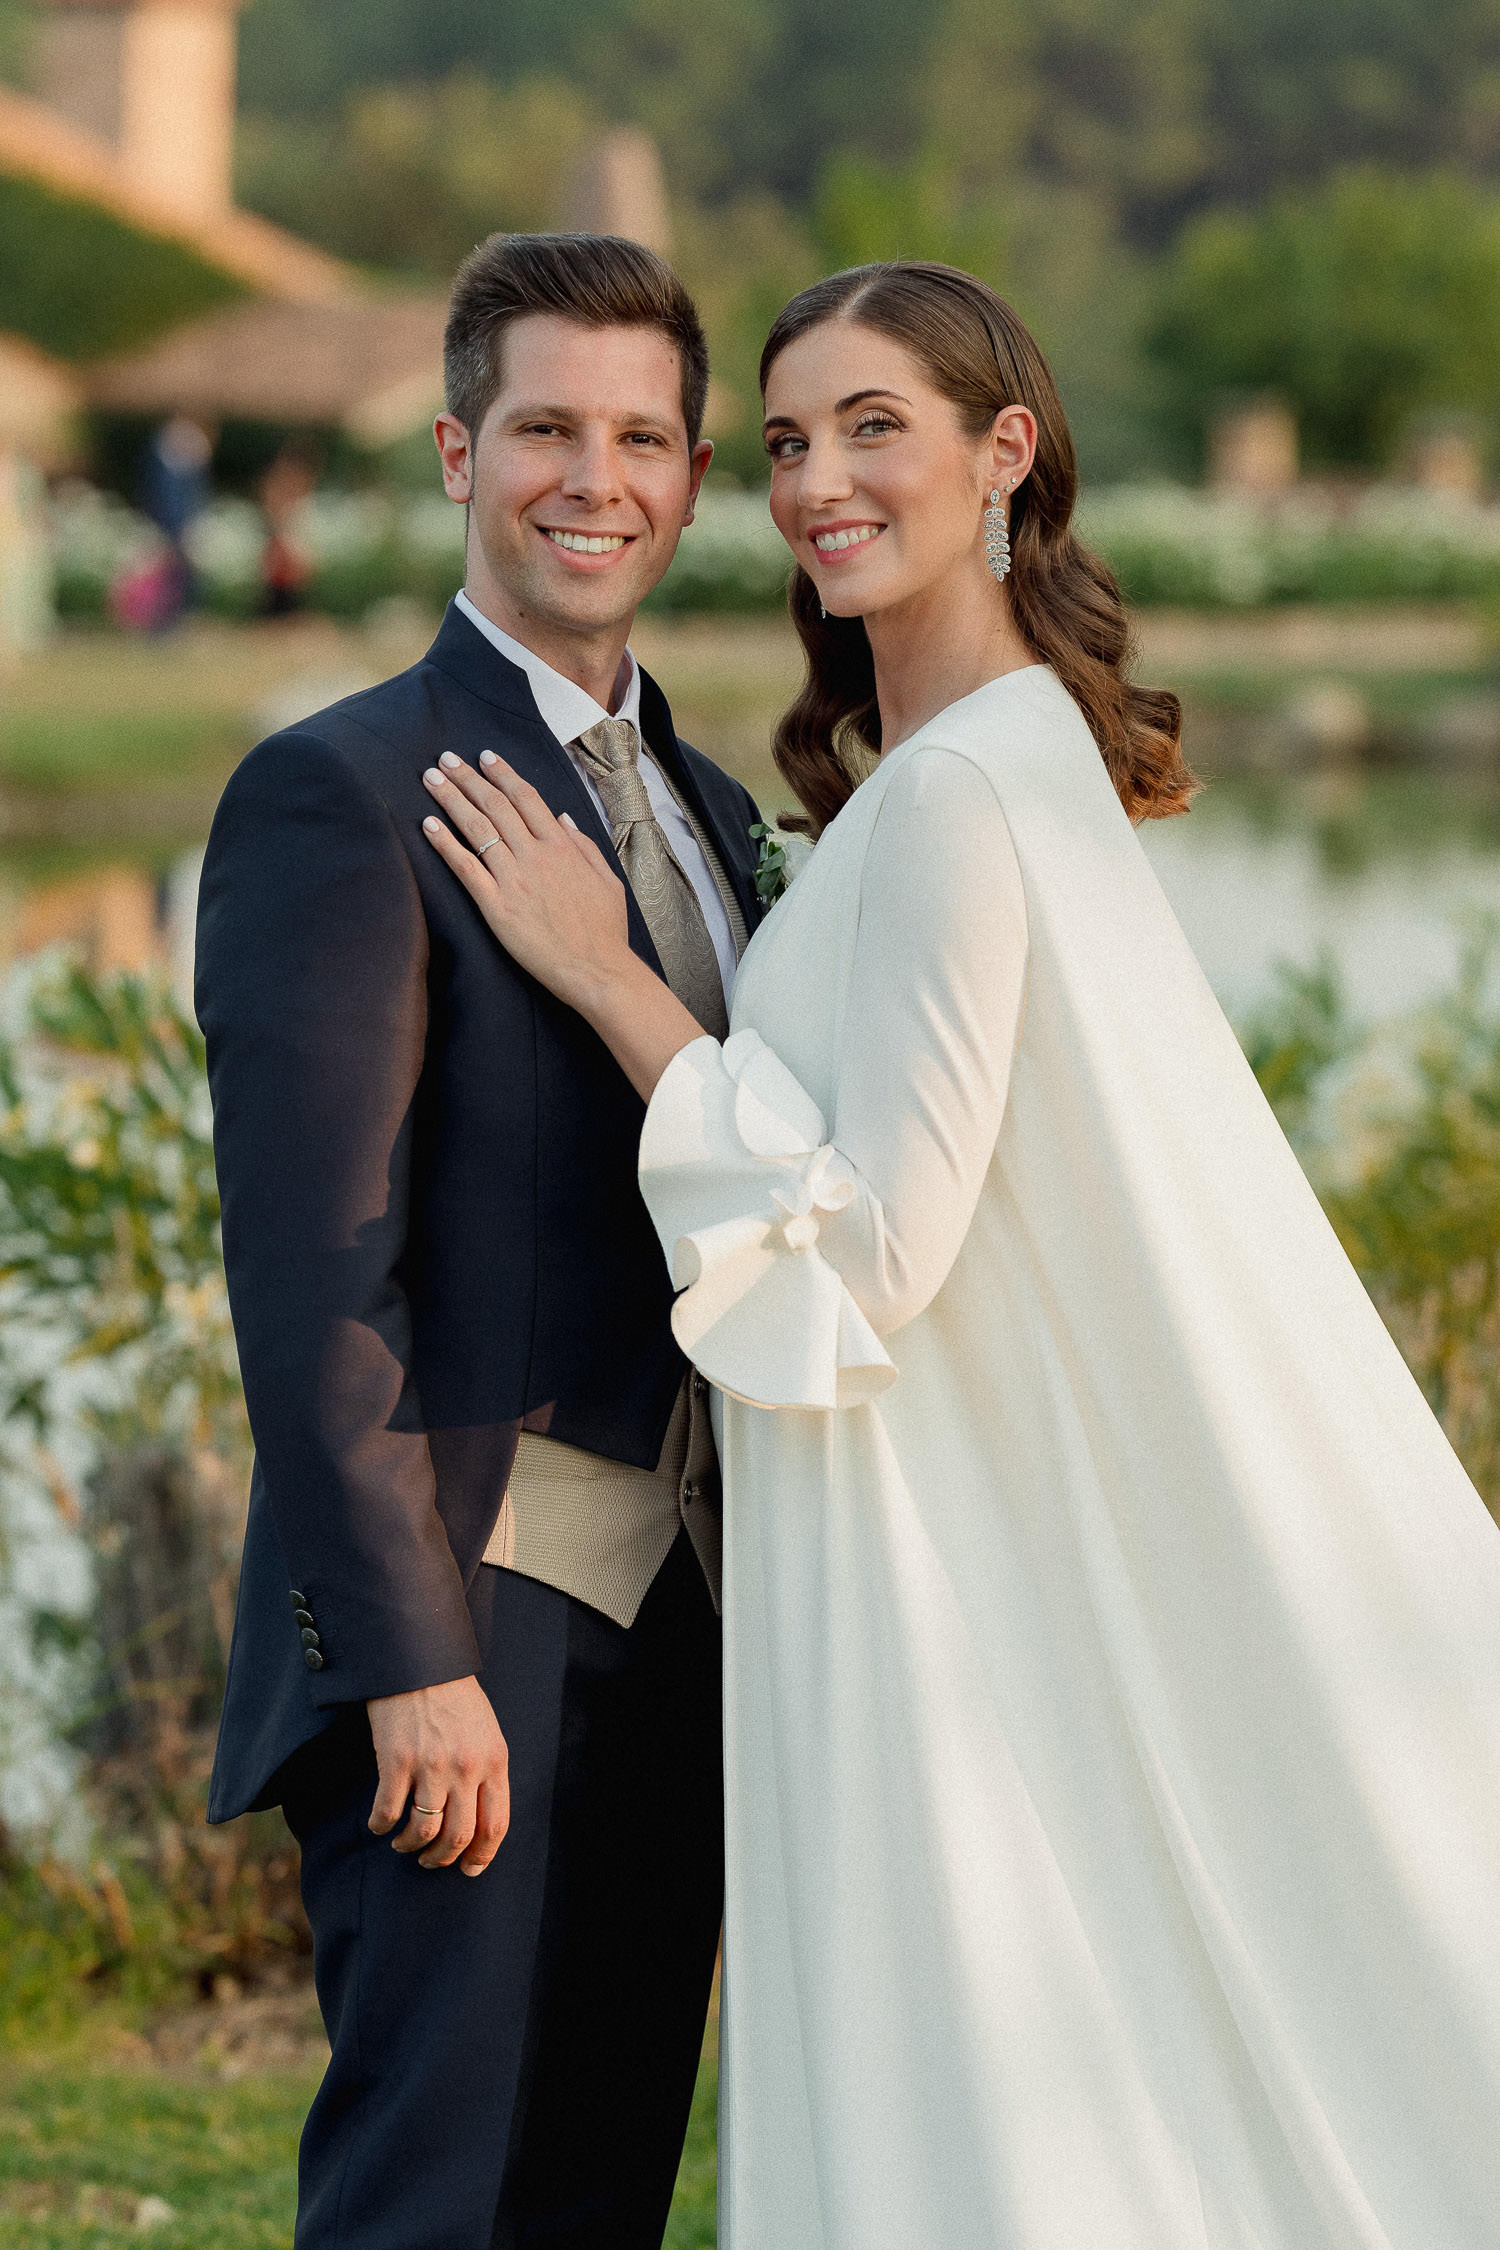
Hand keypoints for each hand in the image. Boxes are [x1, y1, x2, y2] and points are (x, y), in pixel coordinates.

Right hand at [366, 1674, 509, 1875]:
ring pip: (423, 1831)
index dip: (482, 1855)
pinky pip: (388, 1813)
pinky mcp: (396, 1762)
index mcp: (494, 1761)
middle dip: (442, 1858)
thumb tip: (479, 1820)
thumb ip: (487, 1771)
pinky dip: (382, 1826)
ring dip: (411, 1846)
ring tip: (404, 1844)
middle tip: (430, 1860)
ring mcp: (431, 1766)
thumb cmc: (453, 1697)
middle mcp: (466, 1768)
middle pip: (459, 1836)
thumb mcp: (486, 1731)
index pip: (495, 1825)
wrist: (419, 1661)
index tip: (469, 1868)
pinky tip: (380, 1824)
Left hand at [422, 752, 632, 1013]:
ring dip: (451, 799)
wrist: (596, 970)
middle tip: (445, 759)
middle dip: (468, 778)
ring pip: (477, 828)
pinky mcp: (496, 906)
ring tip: (431, 779)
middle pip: (496, 805)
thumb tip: (563, 818)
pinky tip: (428, 825)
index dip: (503, 774)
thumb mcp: (608, 880)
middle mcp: (536, 855)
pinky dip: (445, 843)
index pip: (527, 798)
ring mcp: (514, 879)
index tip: (485, 757)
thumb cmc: (605, 931)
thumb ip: (584, 845)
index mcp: (563, 847)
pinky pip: (465, 867)